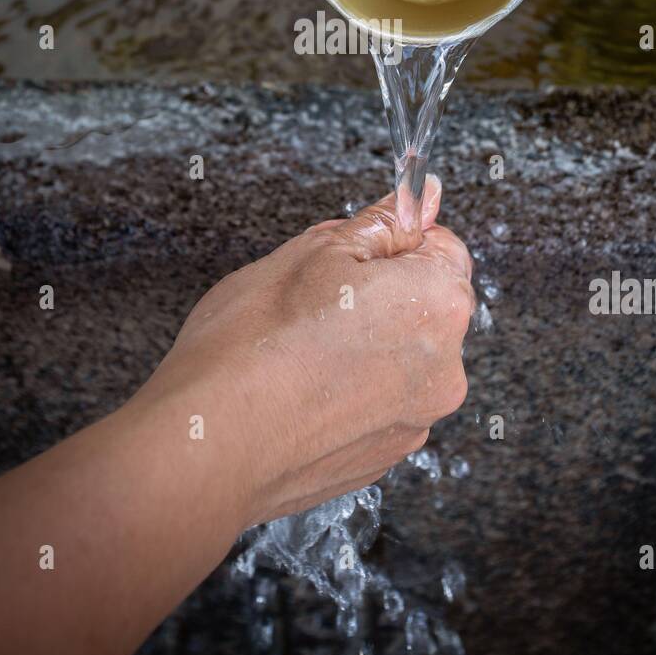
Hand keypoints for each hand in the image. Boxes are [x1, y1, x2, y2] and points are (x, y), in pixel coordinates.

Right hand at [138, 175, 473, 525]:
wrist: (209, 445)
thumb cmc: (254, 343)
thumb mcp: (316, 251)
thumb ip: (382, 221)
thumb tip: (424, 196)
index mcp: (440, 304)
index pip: (442, 248)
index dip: (391, 244)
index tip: (349, 255)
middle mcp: (446, 369)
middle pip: (423, 308)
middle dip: (379, 297)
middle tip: (312, 302)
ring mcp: (416, 421)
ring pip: (398, 359)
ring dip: (364, 348)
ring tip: (299, 352)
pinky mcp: (384, 458)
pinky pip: (377, 406)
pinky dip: (348, 394)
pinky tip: (299, 390)